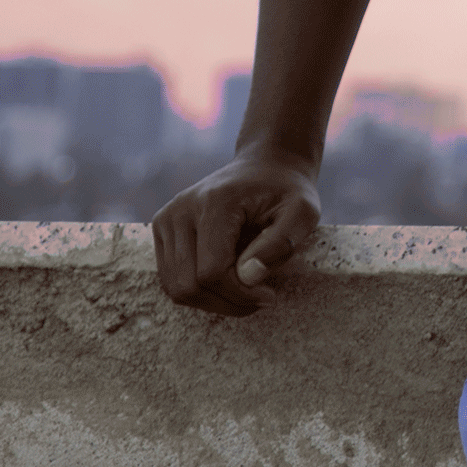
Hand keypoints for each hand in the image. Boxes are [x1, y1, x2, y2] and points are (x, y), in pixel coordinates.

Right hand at [152, 154, 323, 317]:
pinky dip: (199, 289)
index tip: (269, 295)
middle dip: (225, 302)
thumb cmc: (287, 189)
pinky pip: (171, 278)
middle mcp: (181, 210)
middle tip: (258, 299)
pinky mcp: (163, 228)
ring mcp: (167, 219)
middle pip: (188, 285)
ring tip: (246, 291)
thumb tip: (248, 276)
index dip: (240, 294)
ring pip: (175, 287)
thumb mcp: (304, 211)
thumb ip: (281, 243)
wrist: (266, 164)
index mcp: (215, 202)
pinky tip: (228, 280)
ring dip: (212, 300)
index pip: (212, 271)